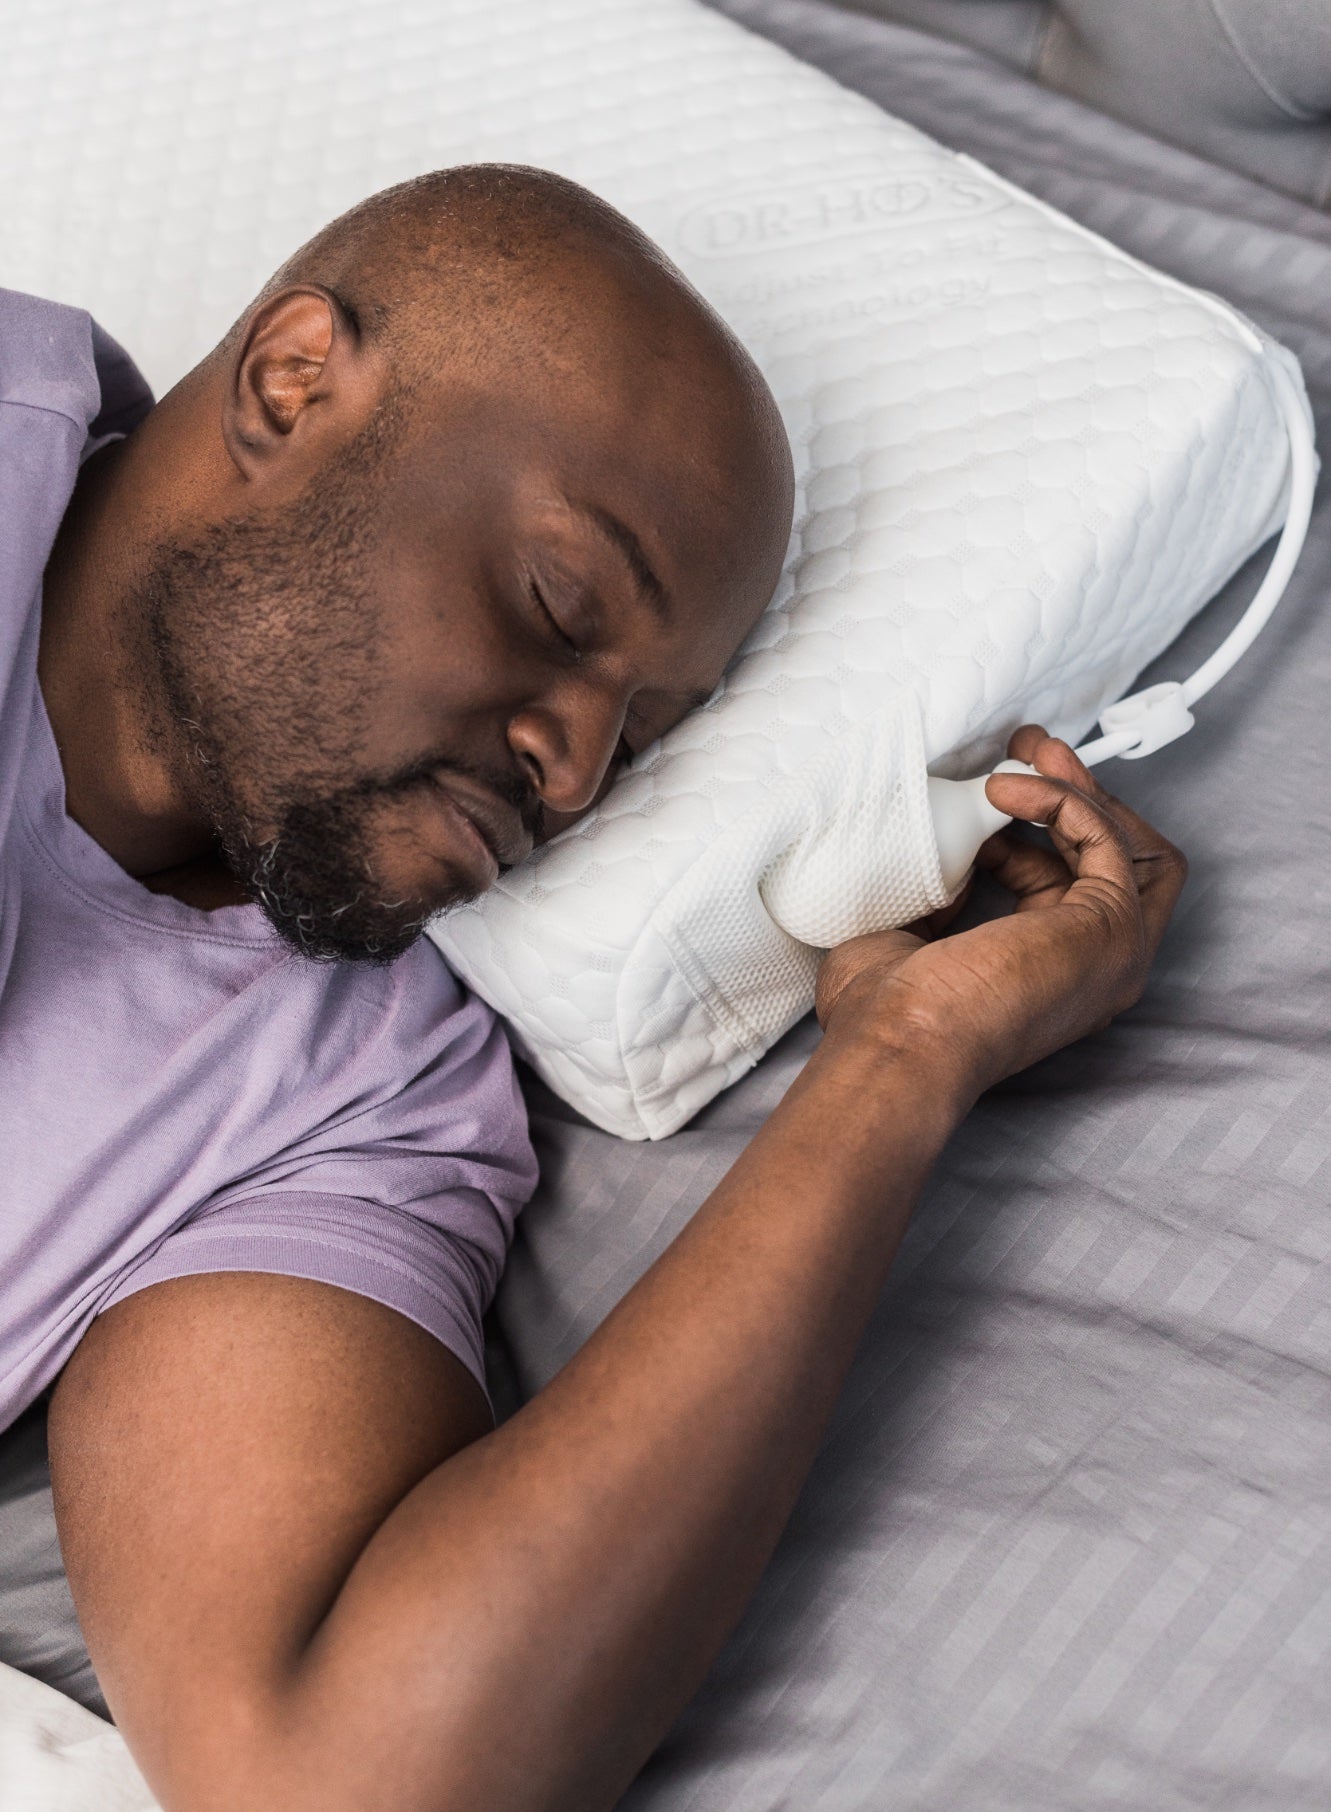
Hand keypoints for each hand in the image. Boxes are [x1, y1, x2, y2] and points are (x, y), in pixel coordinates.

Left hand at [814, 726, 1186, 1100]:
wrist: (898, 1042)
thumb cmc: (886, 1013)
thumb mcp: (910, 939)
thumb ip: (939, 903)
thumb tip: (948, 859)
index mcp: (1051, 979)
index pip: (1071, 889)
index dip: (1030, 837)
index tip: (982, 800)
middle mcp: (1095, 970)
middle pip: (1124, 864)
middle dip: (1080, 796)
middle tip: (1025, 750)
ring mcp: (1113, 953)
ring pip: (1134, 848)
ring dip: (1082, 788)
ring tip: (1027, 750)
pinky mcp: (1109, 925)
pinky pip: (1104, 838)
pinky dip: (1062, 800)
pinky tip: (1005, 792)